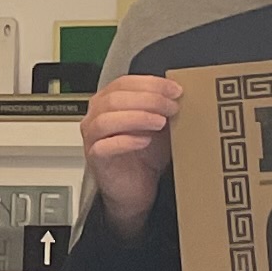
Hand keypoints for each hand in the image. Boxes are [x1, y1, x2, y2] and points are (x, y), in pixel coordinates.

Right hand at [79, 72, 182, 231]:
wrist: (138, 187)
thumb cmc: (145, 155)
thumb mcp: (159, 125)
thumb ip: (163, 108)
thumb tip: (178, 94)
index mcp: (109, 101)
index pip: (124, 83)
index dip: (151, 84)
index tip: (174, 90)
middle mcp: (96, 116)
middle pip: (115, 98)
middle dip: (148, 100)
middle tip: (171, 107)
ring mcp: (93, 137)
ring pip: (106, 120)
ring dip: (137, 117)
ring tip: (160, 122)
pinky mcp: (95, 159)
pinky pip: (104, 146)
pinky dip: (125, 141)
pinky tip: (144, 141)